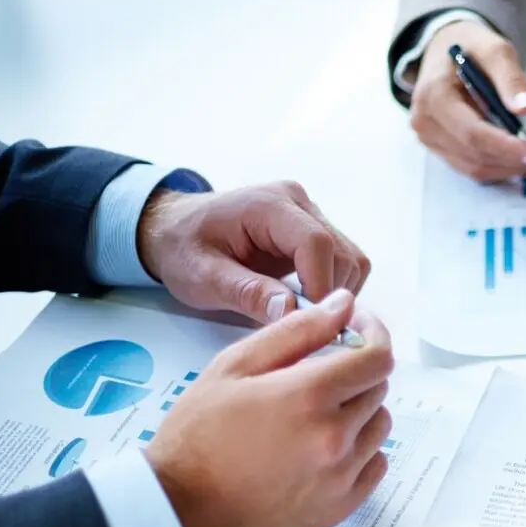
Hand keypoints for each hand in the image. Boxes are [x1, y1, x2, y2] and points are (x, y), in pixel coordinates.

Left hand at [138, 181, 370, 324]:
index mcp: (268, 205)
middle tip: (300, 323)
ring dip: (336, 294)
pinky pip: (345, 262)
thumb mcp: (203, 276)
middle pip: (342, 254)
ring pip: (351, 260)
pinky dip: (335, 288)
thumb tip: (291, 311)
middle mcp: (297, 203)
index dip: (320, 286)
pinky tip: (305, 300)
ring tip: (300, 311)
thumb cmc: (183, 248)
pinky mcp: (314, 230)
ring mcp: (309, 214)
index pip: (316, 243)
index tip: (309, 320)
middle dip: (329, 295)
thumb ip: (247, 292)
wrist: (174, 228)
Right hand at [143, 289, 394, 526]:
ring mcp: (342, 475)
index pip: (377, 357)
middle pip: (377, 388)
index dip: (372, 335)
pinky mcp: (342, 506)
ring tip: (314, 414)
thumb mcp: (234, 366)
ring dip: (359, 411)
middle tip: (317, 375)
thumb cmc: (197, 435)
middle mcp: (335, 437)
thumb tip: (344, 304)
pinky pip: (376, 464)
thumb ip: (297, 331)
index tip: (356, 330)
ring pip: (379, 425)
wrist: (180, 509)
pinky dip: (360, 450)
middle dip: (355, 372)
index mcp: (309, 396)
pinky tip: (324, 447)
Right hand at [410, 20, 525, 181]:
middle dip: (518, 161)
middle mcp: (425, 123)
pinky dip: (503, 167)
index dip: (509, 148)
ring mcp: (431, 140)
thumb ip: (510, 78)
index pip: (474, 133)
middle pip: (476, 156)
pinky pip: (474, 167)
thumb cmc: (471, 47)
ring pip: (477, 168)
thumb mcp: (494, 49)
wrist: (447, 49)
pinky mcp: (441, 149)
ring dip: (513, 169)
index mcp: (433, 96)